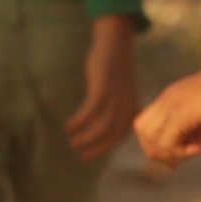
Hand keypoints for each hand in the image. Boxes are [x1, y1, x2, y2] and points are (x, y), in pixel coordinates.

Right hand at [62, 19, 143, 161]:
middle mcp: (127, 106)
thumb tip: (99, 129)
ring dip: (85, 138)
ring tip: (72, 141)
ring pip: (101, 127)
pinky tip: (69, 126)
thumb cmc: (114, 70)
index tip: (87, 157)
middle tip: (79, 155)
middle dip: (94, 148)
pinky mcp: (104, 88)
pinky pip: (90, 112)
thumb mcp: (119, 93)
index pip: (119, 137)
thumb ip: (114, 109)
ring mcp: (116, 98)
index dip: (103, 149)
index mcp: (132, 109)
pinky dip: (79, 121)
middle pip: (111, 136)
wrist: (116, 44)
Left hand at [128, 72, 200, 168]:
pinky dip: (179, 152)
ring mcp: (174, 105)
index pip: (146, 121)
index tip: (180, 147)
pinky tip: (198, 149)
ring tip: (192, 151)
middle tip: (181, 155)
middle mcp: (168, 100)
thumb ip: (198, 130)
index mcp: (172, 97)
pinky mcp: (183, 114)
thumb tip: (192, 148)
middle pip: (141, 129)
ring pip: (150, 137)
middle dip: (157, 148)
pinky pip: (167, 141)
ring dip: (167, 152)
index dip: (156, 140)